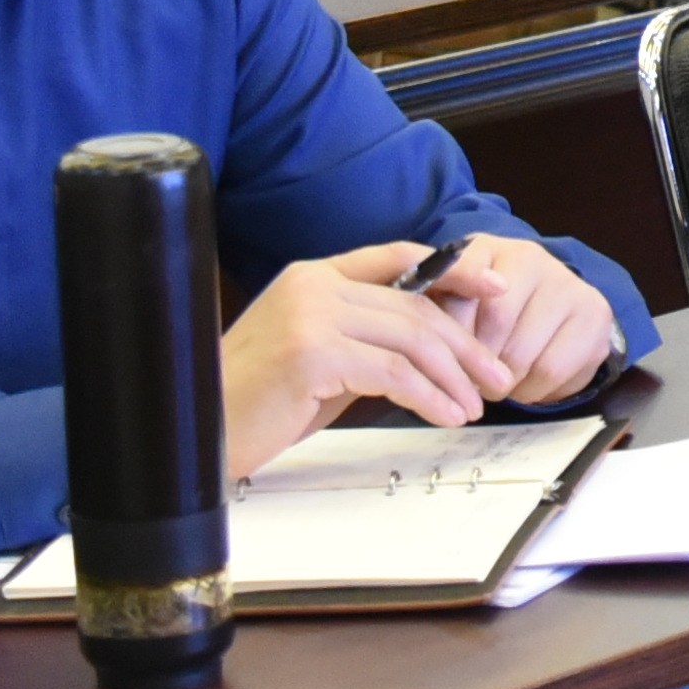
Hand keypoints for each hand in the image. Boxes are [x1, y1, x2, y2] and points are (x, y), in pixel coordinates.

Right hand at [216, 248, 500, 477]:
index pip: (398, 257)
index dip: (454, 269)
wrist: (192, 431)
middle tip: (496, 375)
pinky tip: (446, 414)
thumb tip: (425, 349)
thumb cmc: (251, 402)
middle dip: (465, 343)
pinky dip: (429, 396)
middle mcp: (313, 285)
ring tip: (473, 405)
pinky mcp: (312, 353)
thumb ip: (360, 338)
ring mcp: (311, 316)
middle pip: (414, 306)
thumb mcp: (314, 357)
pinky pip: (393, 373)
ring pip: (410, 339)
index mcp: (312, 276)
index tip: (495, 288)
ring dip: (453, 376)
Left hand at [404, 232, 625, 406]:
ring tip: (496, 382)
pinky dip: (532, 390)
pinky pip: (552, 370)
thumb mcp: (449, 301)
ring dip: (503, 383)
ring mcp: (567, 284)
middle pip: (496, 325)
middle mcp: (532, 257)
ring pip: (523, 354)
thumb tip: (414, 338)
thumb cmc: (484, 312)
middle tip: (467, 380)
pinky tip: (525, 382)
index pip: (461, 286)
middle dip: (476, 364)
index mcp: (486, 249)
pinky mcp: (594, 315)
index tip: (442, 355)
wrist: (548, 312)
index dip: (450, 327)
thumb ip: (427, 308)